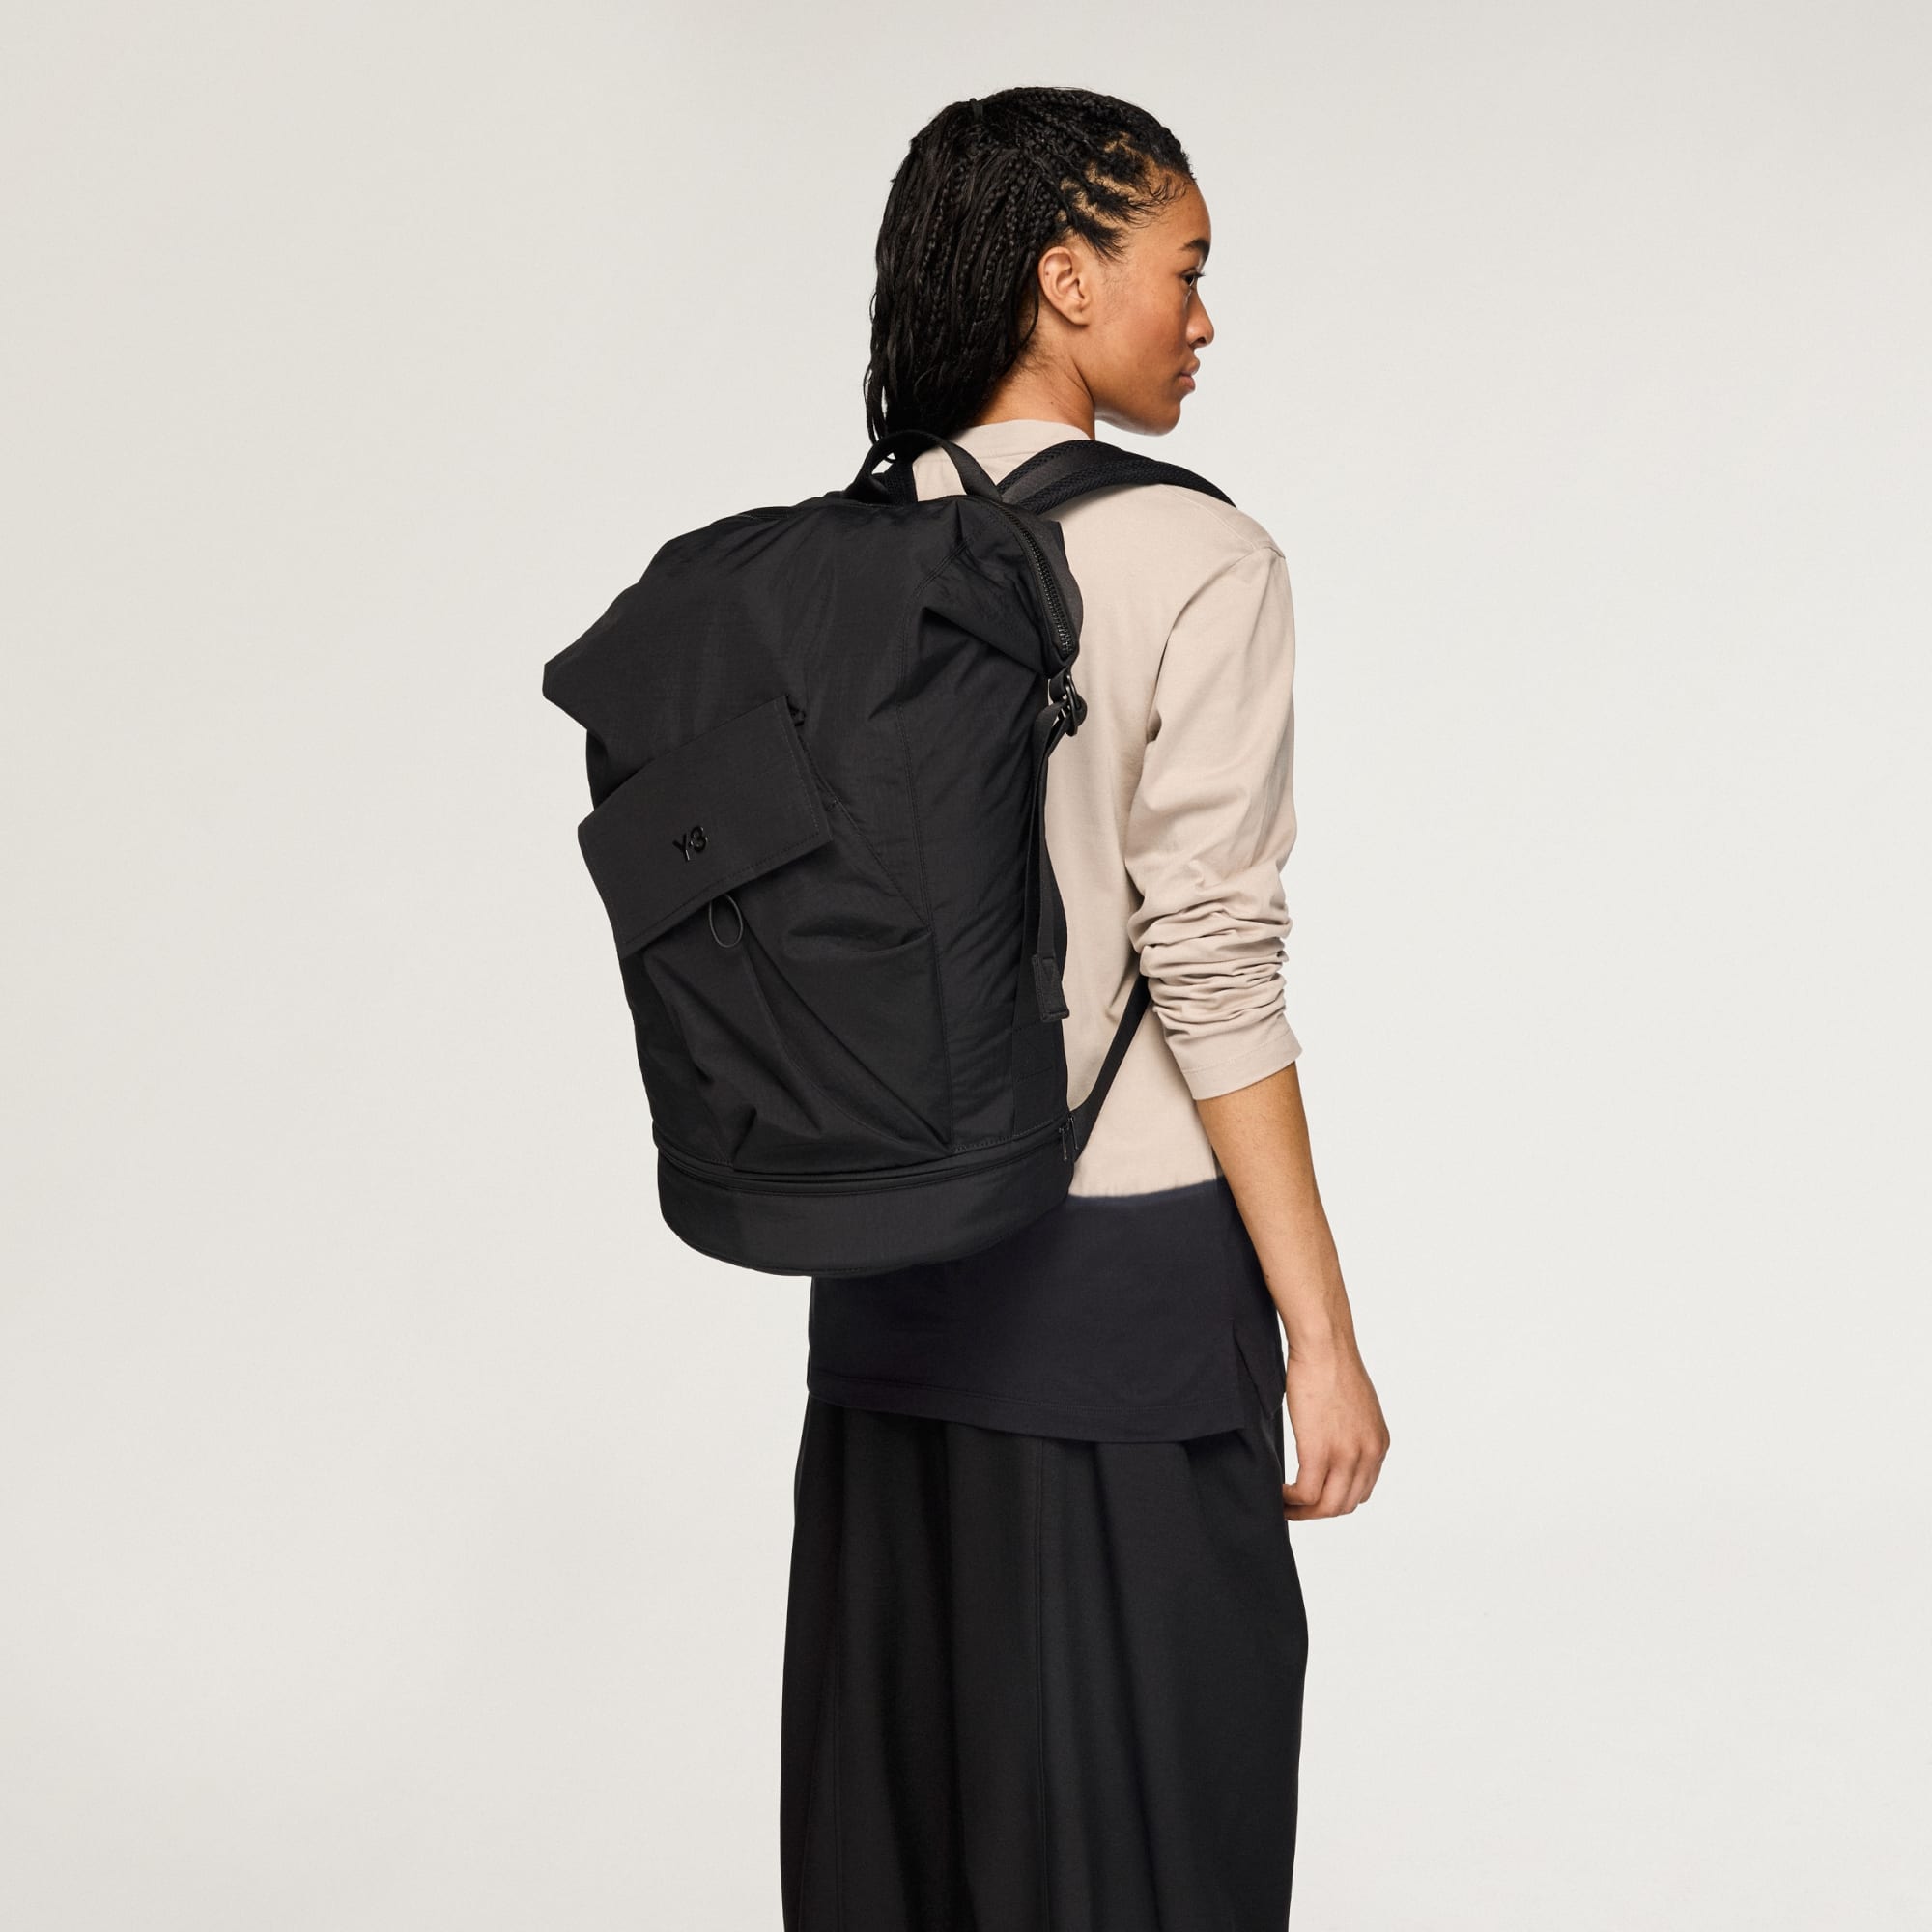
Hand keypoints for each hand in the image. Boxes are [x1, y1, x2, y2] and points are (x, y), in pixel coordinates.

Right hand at [1281, 1342, 1389, 1519]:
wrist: (1324, 1346)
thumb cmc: (1332, 1365)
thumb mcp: (1355, 1407)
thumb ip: (1351, 1432)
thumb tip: (1331, 1443)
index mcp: (1378, 1444)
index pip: (1361, 1491)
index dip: (1335, 1499)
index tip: (1314, 1496)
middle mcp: (1368, 1454)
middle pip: (1345, 1504)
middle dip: (1318, 1511)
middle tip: (1294, 1507)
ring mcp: (1346, 1455)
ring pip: (1327, 1506)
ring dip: (1304, 1511)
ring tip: (1284, 1504)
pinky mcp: (1320, 1452)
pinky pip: (1306, 1493)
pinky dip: (1291, 1500)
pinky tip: (1279, 1491)